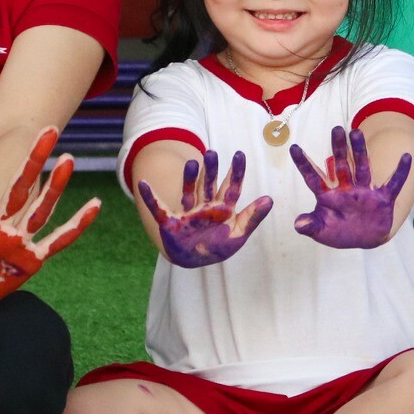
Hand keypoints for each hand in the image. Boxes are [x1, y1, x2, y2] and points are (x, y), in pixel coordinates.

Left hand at [0, 122, 101, 302]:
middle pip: (18, 186)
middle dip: (33, 159)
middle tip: (47, 129)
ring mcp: (17, 239)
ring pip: (41, 208)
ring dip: (56, 185)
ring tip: (69, 158)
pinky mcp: (30, 258)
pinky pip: (57, 240)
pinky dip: (76, 226)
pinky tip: (94, 205)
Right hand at [138, 150, 272, 267]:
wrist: (194, 260)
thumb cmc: (218, 246)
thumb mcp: (238, 234)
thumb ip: (252, 217)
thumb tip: (270, 199)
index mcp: (223, 208)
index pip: (231, 187)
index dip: (235, 172)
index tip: (239, 154)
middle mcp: (205, 206)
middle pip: (209, 184)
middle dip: (210, 170)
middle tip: (212, 152)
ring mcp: (188, 212)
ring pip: (188, 192)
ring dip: (189, 178)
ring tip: (191, 162)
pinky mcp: (171, 222)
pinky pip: (159, 209)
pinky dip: (150, 198)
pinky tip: (143, 184)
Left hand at [289, 125, 411, 249]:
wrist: (364, 240)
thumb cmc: (339, 233)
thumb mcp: (322, 232)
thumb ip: (311, 226)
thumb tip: (298, 223)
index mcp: (329, 197)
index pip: (314, 178)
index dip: (303, 164)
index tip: (293, 148)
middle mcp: (346, 189)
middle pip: (341, 166)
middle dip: (339, 148)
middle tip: (336, 128)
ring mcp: (365, 192)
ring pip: (363, 168)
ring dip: (361, 151)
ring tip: (357, 132)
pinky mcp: (383, 199)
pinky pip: (393, 184)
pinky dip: (401, 172)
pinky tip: (406, 157)